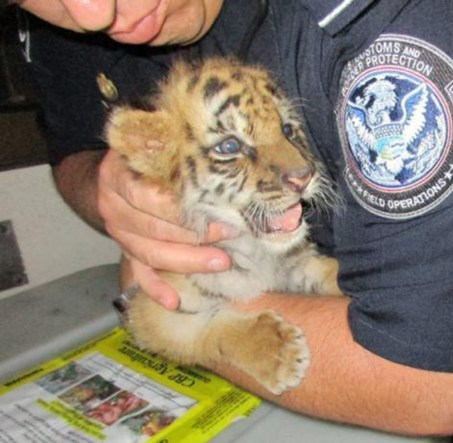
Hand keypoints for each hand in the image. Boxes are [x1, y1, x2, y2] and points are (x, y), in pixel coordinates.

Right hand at [98, 149, 231, 308]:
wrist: (116, 170)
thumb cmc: (147, 153)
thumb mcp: (158, 142)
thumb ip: (181, 150)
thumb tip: (225, 153)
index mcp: (117, 176)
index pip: (150, 198)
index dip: (185, 209)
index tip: (219, 213)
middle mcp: (112, 206)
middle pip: (154, 230)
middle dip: (195, 238)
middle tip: (230, 239)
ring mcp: (117, 232)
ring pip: (151, 253)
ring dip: (187, 262)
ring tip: (220, 262)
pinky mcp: (125, 250)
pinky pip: (139, 273)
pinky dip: (156, 289)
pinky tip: (174, 301)